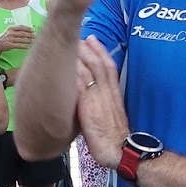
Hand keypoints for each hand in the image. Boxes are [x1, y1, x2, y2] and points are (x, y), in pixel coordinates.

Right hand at [0, 24, 35, 55]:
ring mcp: (10, 39)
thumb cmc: (5, 38)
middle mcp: (10, 33)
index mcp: (10, 28)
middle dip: (30, 35)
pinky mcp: (10, 45)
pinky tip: (29, 46)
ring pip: (22, 40)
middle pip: (22, 33)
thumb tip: (28, 30)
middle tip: (35, 36)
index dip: (27, 28)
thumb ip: (16, 30)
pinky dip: (25, 46)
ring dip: (29, 41)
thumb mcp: (9, 31)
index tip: (32, 30)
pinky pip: (20, 45)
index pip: (21, 27)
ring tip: (34, 41)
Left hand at [75, 37, 129, 167]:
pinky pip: (80, 84)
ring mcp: (97, 98)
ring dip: (80, 56)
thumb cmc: (116, 141)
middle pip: (99, 64)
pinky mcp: (87, 106)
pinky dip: (73, 72)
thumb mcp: (112, 118)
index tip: (94, 40)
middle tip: (80, 36)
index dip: (101, 52)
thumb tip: (96, 105)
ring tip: (71, 44)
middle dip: (89, 48)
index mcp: (114, 95)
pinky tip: (65, 63)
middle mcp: (107, 93)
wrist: (120, 150)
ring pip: (90, 70)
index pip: (109, 67)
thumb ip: (104, 107)